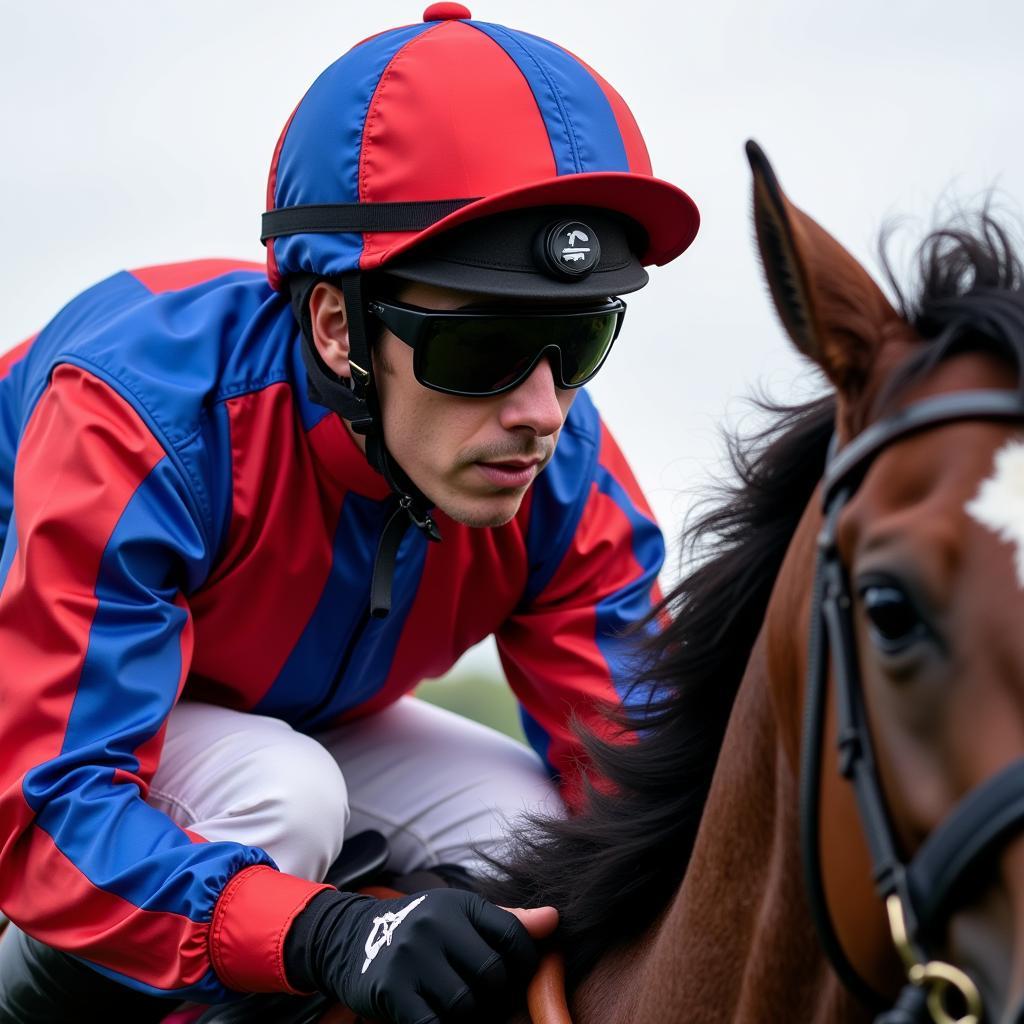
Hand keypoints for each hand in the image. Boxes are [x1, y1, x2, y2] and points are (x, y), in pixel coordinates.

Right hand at [299, 889, 557, 1023]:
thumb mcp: (459, 916)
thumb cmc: (420, 931)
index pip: (512, 934)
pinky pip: (433, 1023)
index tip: (516, 976)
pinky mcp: (392, 987)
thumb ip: (507, 921)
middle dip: (489, 994)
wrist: (350, 939)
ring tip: (449, 1001)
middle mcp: (435, 923)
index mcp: (458, 903)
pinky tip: (430, 1013)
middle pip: (491, 976)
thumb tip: (555, 920)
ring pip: (464, 1005)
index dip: (523, 962)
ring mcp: (412, 955)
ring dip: (462, 1013)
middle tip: (475, 994)